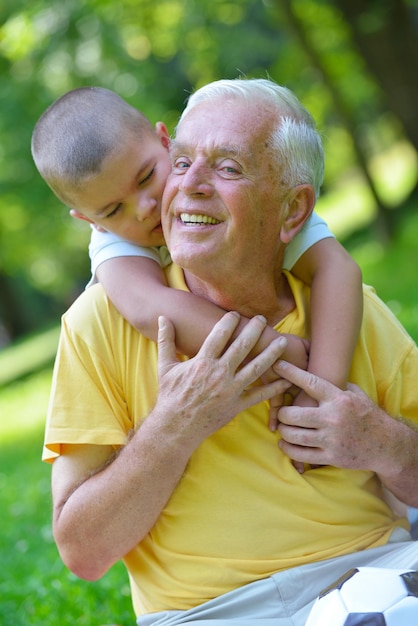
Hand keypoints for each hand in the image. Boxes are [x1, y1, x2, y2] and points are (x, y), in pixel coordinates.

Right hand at [155, 312, 291, 447]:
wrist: (175, 427)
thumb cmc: (170, 395)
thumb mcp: (165, 366)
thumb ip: (166, 340)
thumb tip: (161, 318)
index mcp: (202, 362)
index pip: (220, 334)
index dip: (229, 321)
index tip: (237, 314)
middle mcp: (219, 373)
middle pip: (242, 346)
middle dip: (255, 330)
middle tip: (263, 319)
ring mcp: (230, 390)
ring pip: (256, 368)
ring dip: (271, 353)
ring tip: (282, 341)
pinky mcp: (237, 406)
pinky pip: (260, 395)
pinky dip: (275, 387)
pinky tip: (286, 379)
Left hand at [273, 360, 389, 470]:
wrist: (386, 444)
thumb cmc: (367, 415)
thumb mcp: (356, 394)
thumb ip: (337, 384)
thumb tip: (320, 370)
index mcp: (338, 399)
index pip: (310, 383)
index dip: (292, 373)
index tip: (278, 366)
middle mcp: (333, 418)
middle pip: (294, 415)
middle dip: (282, 413)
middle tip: (281, 412)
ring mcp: (331, 439)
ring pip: (295, 436)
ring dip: (283, 431)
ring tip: (282, 427)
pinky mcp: (331, 457)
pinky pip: (301, 455)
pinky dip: (288, 449)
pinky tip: (285, 444)